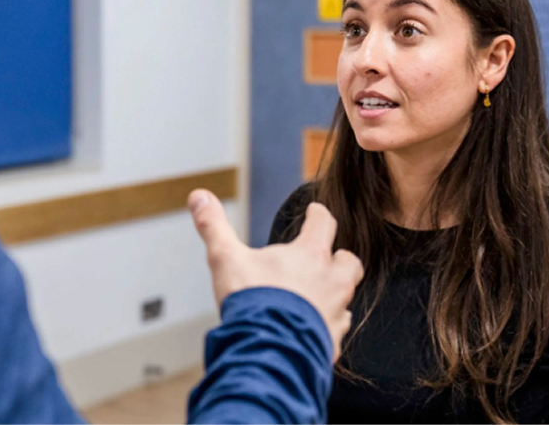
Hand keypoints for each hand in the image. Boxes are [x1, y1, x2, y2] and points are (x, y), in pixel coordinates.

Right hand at [188, 188, 362, 361]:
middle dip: (340, 258)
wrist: (266, 352)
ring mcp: (335, 313)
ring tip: (317, 297)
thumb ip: (214, 226)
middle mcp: (331, 282)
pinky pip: (337, 331)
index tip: (315, 212)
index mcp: (310, 255)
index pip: (323, 223)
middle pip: (348, 262)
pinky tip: (313, 329)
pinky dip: (328, 327)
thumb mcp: (226, 258)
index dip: (319, 214)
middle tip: (327, 258)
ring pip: (346, 298)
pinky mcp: (332, 342)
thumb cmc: (251, 302)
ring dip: (335, 294)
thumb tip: (199, 196)